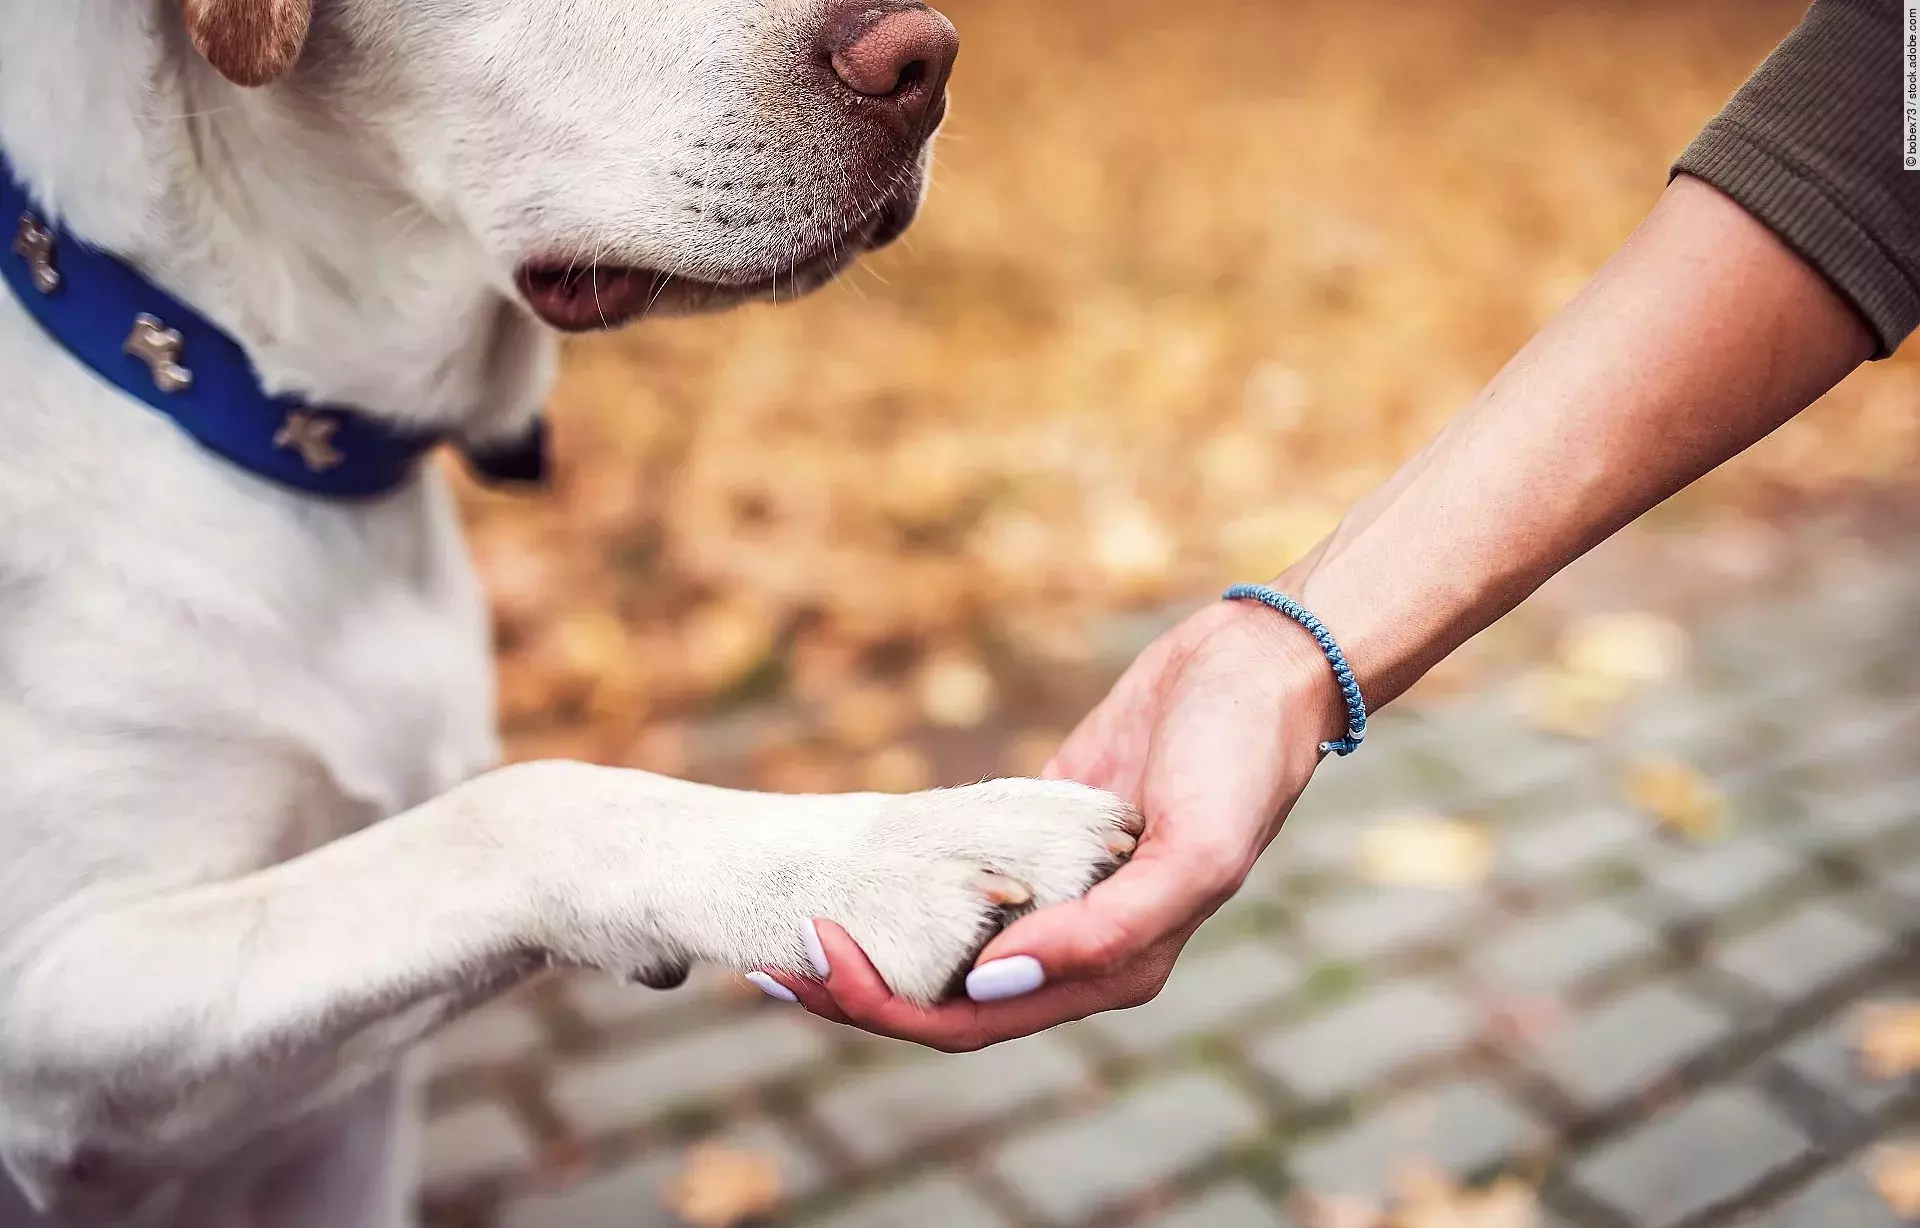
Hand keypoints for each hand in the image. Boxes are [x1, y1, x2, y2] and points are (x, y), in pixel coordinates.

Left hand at [767, 596, 1344, 1050]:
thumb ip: (1103, 932)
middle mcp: (1075, 948)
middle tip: (777, 951)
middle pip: (943, 1000)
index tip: (815, 954)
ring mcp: (1055, 894)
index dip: (883, 1005)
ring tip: (794, 920)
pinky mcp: (1039, 837)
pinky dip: (905, 884)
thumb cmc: (1240, 762)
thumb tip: (992, 979)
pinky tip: (854, 871)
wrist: (1257, 668)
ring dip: (872, 947)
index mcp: (1112, 971)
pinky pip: (959, 878)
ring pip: (944, 949)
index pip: (970, 1022)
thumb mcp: (1194, 851)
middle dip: (856, 990)